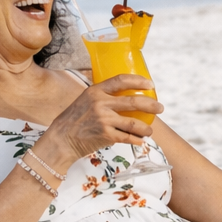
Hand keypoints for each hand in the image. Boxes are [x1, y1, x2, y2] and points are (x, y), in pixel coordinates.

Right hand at [34, 74, 162, 171]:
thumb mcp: (84, 100)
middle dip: (151, 105)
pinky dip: (137, 140)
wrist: (61, 139)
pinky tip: (140, 141)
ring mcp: (104, 120)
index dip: (138, 81)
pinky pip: (128, 137)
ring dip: (146, 128)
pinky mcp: (106, 135)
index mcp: (95, 91)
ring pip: (134, 123)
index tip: (150, 84)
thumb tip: (122, 92)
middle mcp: (100, 103)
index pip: (120, 80)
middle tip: (160, 108)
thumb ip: (101, 96)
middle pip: (133, 102)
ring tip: (149, 130)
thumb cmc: (74, 120)